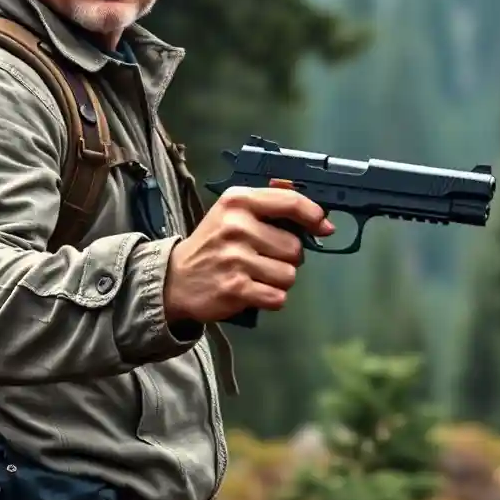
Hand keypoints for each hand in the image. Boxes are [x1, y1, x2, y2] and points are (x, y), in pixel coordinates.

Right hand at [163, 186, 334, 323]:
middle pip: (295, 248)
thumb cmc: (213, 244)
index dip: (314, 216)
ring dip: (278, 281)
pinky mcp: (236, 288)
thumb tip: (319, 217)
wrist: (176, 279)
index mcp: (238, 201)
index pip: (290, 202)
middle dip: (287, 258)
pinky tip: (253, 291)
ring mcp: (236, 258)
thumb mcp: (233, 212)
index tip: (324, 227)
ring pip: (289, 275)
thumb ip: (272, 207)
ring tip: (256, 276)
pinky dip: (270, 298)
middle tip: (263, 258)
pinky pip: (278, 297)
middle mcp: (237, 226)